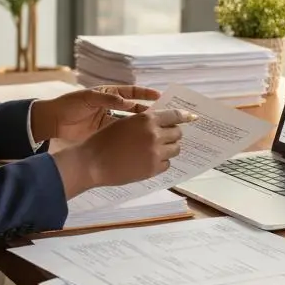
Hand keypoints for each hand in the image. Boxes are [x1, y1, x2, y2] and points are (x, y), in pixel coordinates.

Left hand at [33, 85, 161, 143]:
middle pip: (134, 109)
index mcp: (109, 94)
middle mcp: (111, 107)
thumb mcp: (88, 98)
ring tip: (156, 131)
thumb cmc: (69, 104)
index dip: (146, 94)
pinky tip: (141, 141)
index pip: (132, 92)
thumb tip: (127, 102)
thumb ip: (107, 99)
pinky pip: (121, 134)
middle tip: (164, 117)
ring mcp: (109, 121)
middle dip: (149, 112)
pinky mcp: (104, 133)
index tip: (160, 97)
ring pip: (130, 123)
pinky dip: (130, 137)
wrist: (53, 121)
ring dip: (142, 126)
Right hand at [83, 108, 197, 188]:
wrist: (93, 162)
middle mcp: (154, 134)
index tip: (192, 118)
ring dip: (169, 149)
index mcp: (146, 119)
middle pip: (177, 133)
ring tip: (156, 150)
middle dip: (173, 135)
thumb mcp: (124, 123)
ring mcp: (155, 152)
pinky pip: (167, 164)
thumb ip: (143, 122)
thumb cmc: (104, 140)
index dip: (184, 117)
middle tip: (165, 138)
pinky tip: (149, 161)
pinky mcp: (153, 168)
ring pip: (175, 149)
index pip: (174, 115)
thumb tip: (160, 124)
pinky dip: (161, 162)